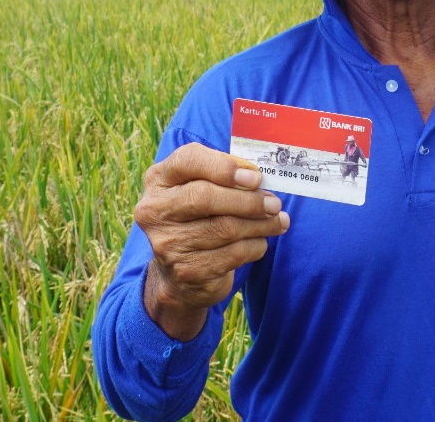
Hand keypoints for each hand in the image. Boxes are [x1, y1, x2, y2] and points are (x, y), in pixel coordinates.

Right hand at [135, 143, 289, 339]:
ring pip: (225, 228)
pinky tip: (260, 241)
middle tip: (274, 203)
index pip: (187, 161)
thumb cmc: (198, 218)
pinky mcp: (187, 270)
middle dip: (248, 200)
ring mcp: (168, 243)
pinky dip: (255, 246)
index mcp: (159, 179)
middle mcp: (156, 210)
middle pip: (205, 197)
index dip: (223, 167)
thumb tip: (254, 174)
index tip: (254, 177)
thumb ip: (223, 175)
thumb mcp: (200, 188)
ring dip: (260, 224)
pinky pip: (233, 254)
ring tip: (278, 221)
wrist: (179, 274)